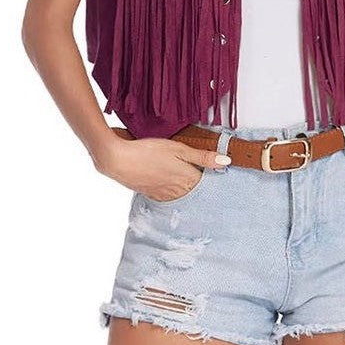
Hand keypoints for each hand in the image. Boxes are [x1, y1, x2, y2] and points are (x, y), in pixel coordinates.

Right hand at [92, 128, 231, 200]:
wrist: (117, 160)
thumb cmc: (147, 151)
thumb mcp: (178, 148)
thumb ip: (202, 156)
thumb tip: (227, 162)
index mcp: (187, 179)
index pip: (209, 185)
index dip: (214, 178)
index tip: (220, 174)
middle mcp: (177, 191)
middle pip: (196, 192)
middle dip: (202, 186)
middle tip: (205, 177)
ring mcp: (163, 194)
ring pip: (182, 195)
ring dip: (187, 189)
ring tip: (186, 177)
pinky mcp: (150, 194)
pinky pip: (167, 195)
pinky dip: (172, 190)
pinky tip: (168, 180)